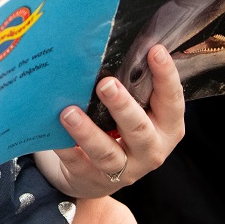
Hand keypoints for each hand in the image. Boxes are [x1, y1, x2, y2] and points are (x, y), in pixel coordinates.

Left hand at [37, 45, 186, 196]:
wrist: (99, 177)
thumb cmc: (122, 130)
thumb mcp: (140, 112)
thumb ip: (136, 88)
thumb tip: (115, 44)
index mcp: (167, 127)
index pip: (172, 100)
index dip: (166, 76)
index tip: (155, 50)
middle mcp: (150, 150)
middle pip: (138, 129)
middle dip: (122, 106)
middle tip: (105, 84)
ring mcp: (123, 170)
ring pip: (106, 152)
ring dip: (87, 131)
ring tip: (68, 112)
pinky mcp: (93, 179)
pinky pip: (77, 163)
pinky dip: (64, 148)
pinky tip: (52, 133)